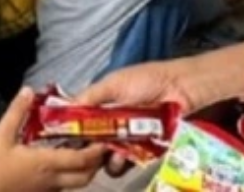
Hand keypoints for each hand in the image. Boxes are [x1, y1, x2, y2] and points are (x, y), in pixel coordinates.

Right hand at [0, 88, 106, 191]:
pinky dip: (70, 176)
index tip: (105, 137)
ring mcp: (46, 190)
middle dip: (96, 163)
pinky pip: (62, 187)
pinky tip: (61, 164)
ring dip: (85, 170)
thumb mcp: (0, 136)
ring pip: (76, 184)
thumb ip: (16, 113)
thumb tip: (28, 90)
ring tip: (84, 152)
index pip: (82, 159)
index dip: (97, 150)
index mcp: (47, 163)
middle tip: (98, 145)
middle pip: (86, 177)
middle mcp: (52, 180)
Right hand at [76, 59, 204, 176]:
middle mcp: (111, 125)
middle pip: (90, 145)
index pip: (80, 124)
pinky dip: (122, 161)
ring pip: (105, 157)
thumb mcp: (114, 83)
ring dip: (104, 157)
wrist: (180, 88)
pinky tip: (123, 155)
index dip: (72, 133)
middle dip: (87, 149)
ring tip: (108, 151)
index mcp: (101, 107)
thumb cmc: (148, 80)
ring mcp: (126, 139)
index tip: (65, 140)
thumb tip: (63, 109)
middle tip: (89, 148)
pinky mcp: (141, 150)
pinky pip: (126, 162)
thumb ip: (90, 96)